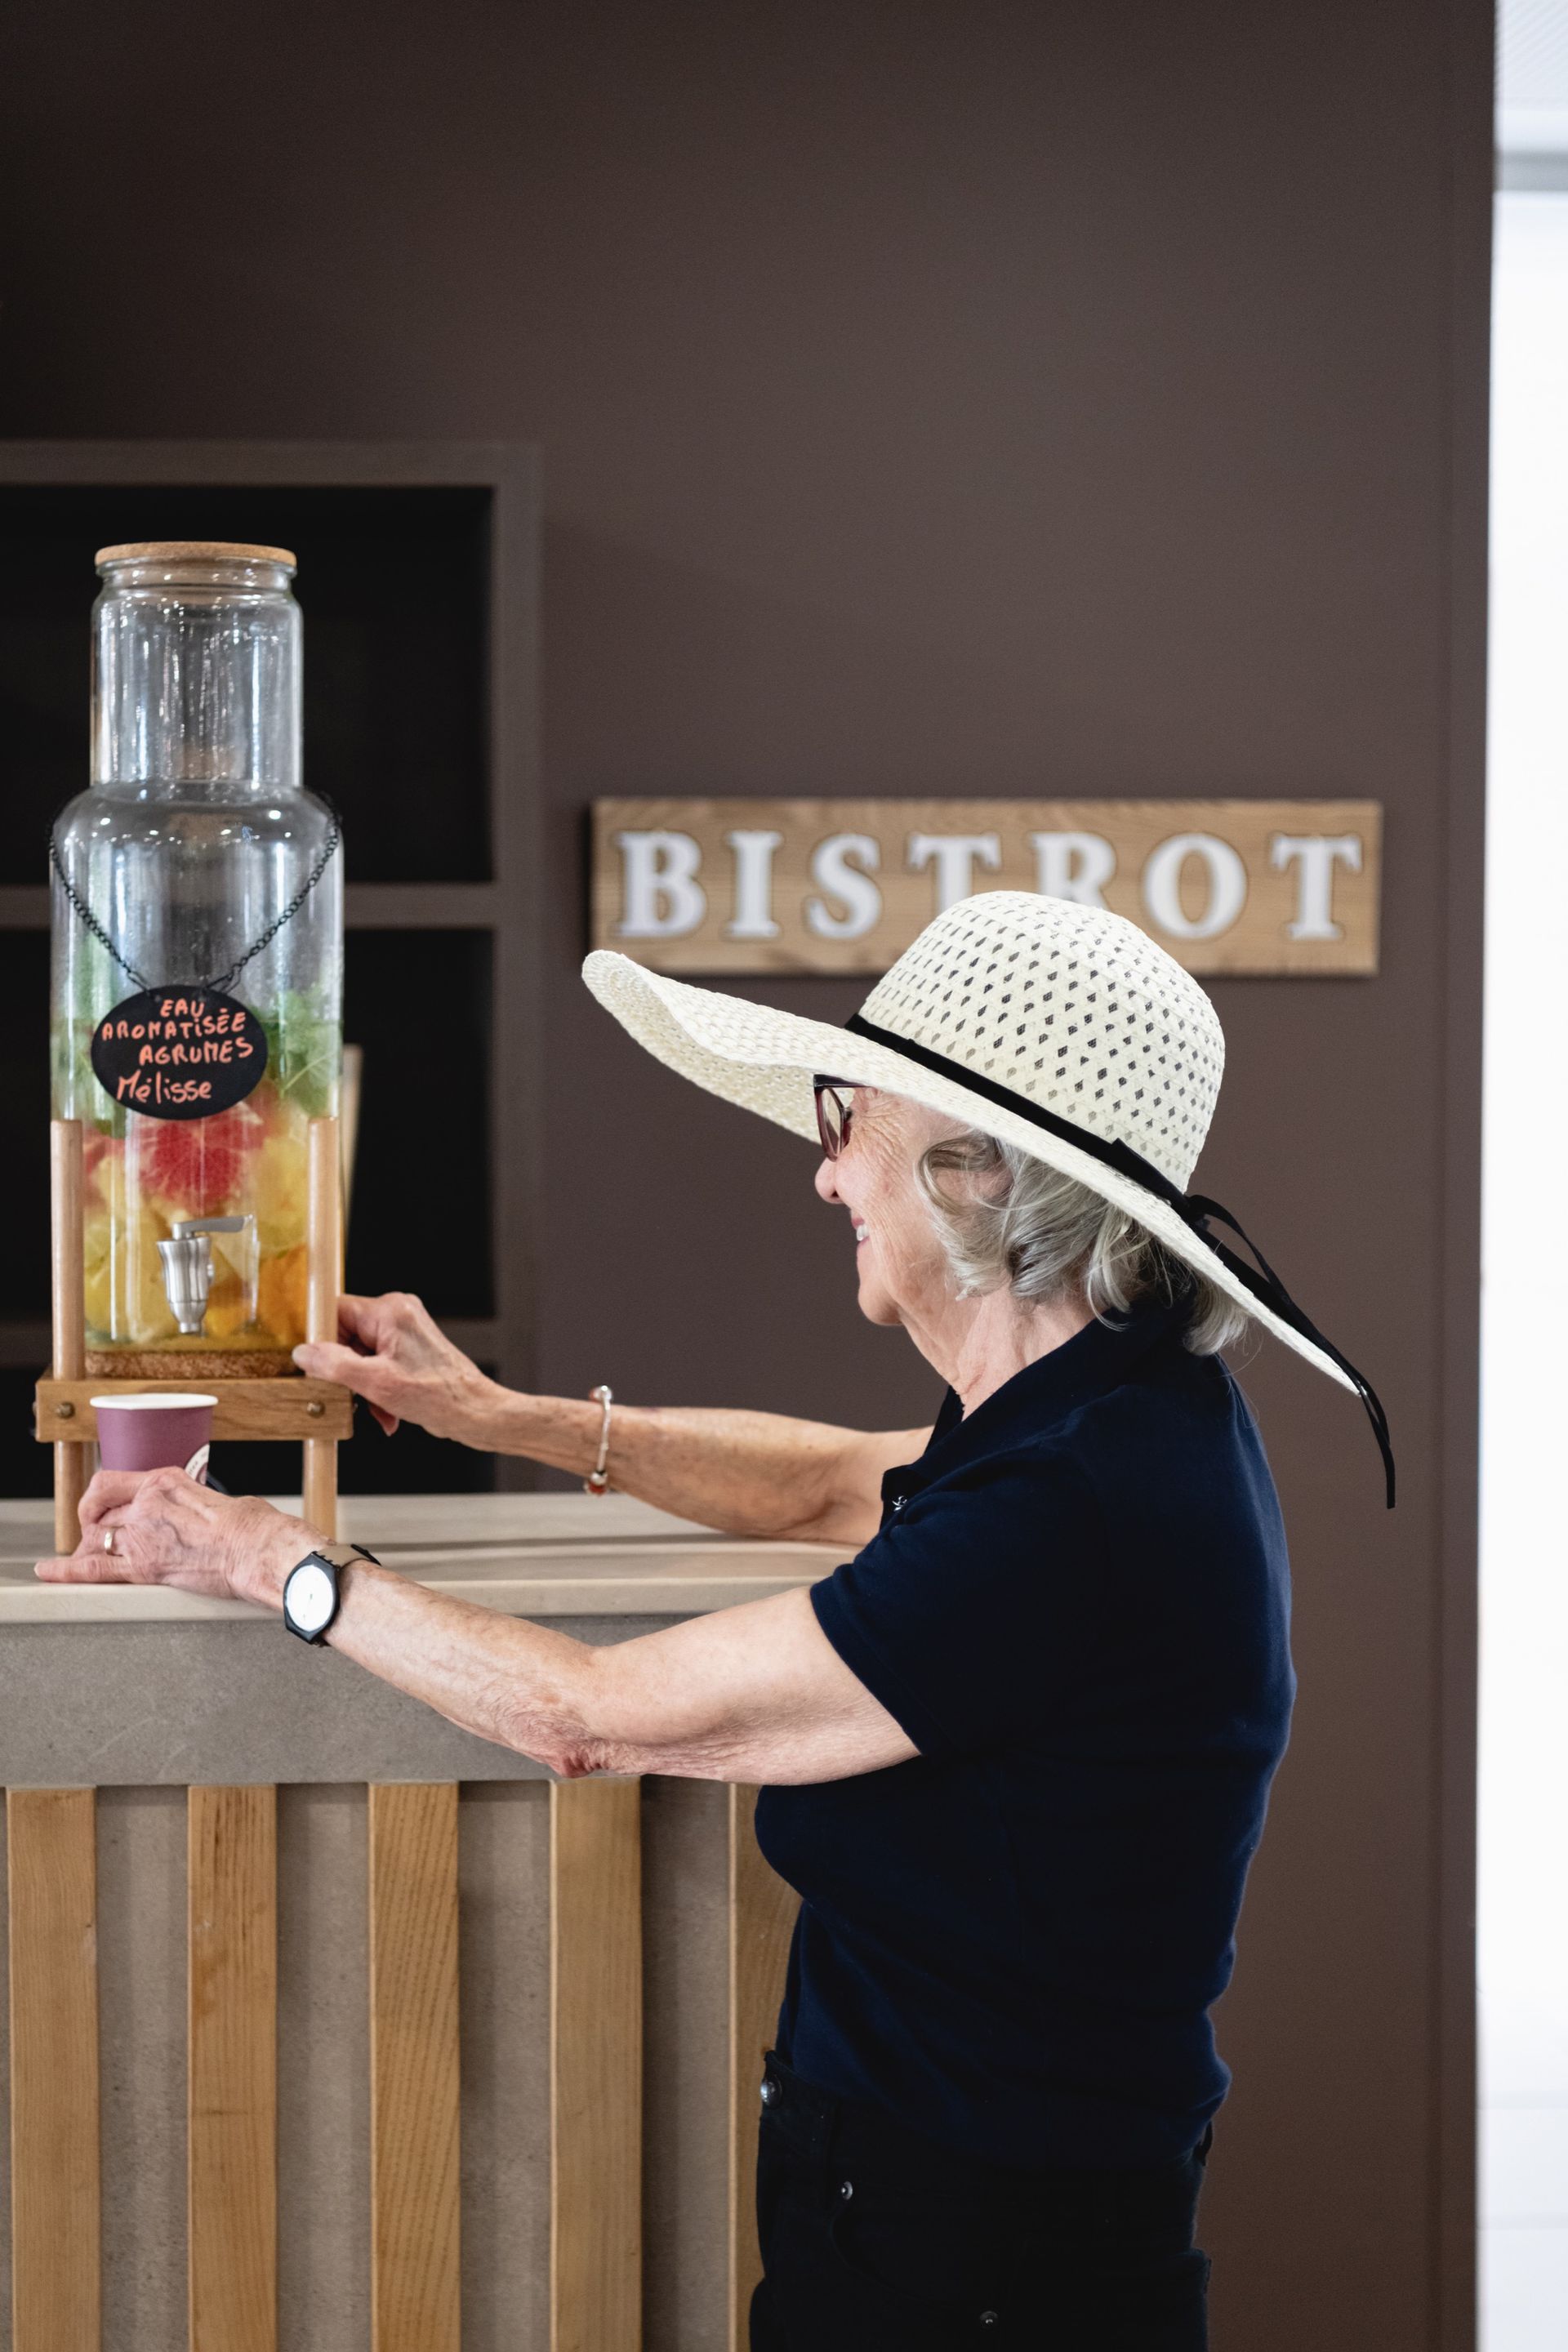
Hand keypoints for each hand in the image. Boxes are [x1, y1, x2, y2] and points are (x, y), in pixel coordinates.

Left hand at [34, 1467, 317, 1607]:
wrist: (260, 1550)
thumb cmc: (252, 1526)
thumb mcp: (215, 1498)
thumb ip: (189, 1505)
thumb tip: (191, 1518)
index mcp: (165, 1481)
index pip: (110, 1483)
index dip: (97, 1498)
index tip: (96, 1506)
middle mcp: (146, 1505)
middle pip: (101, 1515)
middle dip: (98, 1528)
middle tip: (102, 1537)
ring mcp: (142, 1537)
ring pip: (96, 1540)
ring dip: (92, 1547)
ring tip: (88, 1555)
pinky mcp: (145, 1568)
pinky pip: (95, 1568)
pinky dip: (68, 1570)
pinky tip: (51, 1571)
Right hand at [293, 1291, 495, 1442]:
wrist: (474, 1412)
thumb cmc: (438, 1395)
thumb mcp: (376, 1383)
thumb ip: (334, 1365)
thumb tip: (304, 1353)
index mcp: (389, 1311)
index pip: (336, 1311)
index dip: (322, 1339)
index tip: (315, 1365)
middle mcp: (398, 1313)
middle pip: (347, 1335)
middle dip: (346, 1371)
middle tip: (349, 1395)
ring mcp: (405, 1330)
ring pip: (361, 1354)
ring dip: (362, 1385)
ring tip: (375, 1408)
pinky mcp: (410, 1348)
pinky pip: (378, 1363)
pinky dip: (377, 1387)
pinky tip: (386, 1411)